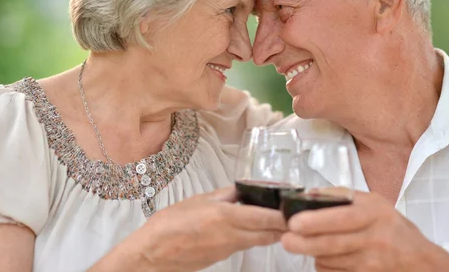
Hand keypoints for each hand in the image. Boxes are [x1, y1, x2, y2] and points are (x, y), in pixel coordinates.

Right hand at [95, 186, 286, 271]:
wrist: (152, 255)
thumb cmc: (170, 223)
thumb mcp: (199, 200)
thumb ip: (225, 195)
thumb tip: (244, 189)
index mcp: (225, 217)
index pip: (265, 218)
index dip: (283, 216)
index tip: (296, 208)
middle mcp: (231, 235)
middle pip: (268, 234)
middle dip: (284, 226)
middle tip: (296, 215)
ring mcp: (229, 249)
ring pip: (258, 240)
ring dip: (271, 232)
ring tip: (280, 219)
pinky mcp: (223, 258)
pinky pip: (244, 245)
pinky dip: (254, 236)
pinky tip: (254, 227)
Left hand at [281, 191, 448, 271]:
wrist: (418, 259)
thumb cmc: (390, 226)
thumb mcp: (373, 203)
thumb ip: (342, 197)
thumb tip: (307, 195)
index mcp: (374, 213)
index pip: (342, 218)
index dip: (316, 221)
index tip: (294, 223)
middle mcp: (375, 237)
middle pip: (333, 244)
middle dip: (304, 243)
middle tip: (287, 240)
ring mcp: (372, 262)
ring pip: (330, 260)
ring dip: (314, 253)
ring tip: (306, 244)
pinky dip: (325, 265)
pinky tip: (325, 256)